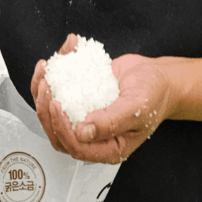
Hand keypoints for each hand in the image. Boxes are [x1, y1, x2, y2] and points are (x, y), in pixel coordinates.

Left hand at [31, 35, 177, 163]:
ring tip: (45, 69)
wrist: (159, 78)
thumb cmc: (155, 95)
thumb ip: (111, 122)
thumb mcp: (137, 107)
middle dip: (46, 111)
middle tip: (46, 85)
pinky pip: (61, 92)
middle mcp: (94, 137)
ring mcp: (85, 118)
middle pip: (58, 134)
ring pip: (54, 114)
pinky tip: (61, 54)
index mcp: (108, 148)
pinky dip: (56, 73)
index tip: (57, 105)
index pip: (76, 147)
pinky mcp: (81, 100)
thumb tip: (83, 132)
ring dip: (43, 92)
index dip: (62, 128)